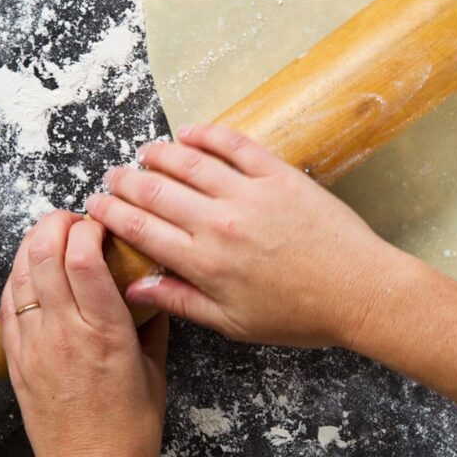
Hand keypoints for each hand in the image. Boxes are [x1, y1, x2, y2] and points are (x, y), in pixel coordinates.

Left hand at [0, 211, 168, 456]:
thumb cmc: (128, 434)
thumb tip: (149, 283)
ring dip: (34, 244)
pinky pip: (8, 304)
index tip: (103, 222)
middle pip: (43, 253)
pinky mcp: (16, 361)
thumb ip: (151, 321)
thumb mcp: (156, 370)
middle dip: (57, 222)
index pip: (83, 257)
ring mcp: (34, 347)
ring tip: (53, 237)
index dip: (89, 226)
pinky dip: (19, 277)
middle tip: (75, 220)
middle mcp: (63, 335)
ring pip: (20, 273)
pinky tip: (33, 272)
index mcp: (105, 334)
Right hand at [85, 123, 412, 346]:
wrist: (360, 292)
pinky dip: (207, 135)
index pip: (141, 230)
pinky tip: (189, 132)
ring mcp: (250, 194)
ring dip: (158, 154)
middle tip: (112, 177)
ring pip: (188, 162)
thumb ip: (181, 303)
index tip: (96, 206)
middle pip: (155, 192)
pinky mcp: (279, 175)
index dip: (112, 215)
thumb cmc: (300, 315)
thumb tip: (136, 288)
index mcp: (205, 263)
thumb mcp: (234, 324)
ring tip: (143, 153)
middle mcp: (220, 223)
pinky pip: (234, 145)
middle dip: (124, 182)